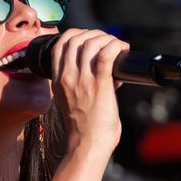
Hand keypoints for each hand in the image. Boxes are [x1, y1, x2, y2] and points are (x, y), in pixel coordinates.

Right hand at [46, 28, 128, 152]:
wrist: (87, 146)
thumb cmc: (85, 130)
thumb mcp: (74, 102)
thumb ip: (87, 85)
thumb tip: (112, 74)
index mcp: (58, 81)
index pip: (60, 45)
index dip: (75, 34)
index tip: (89, 37)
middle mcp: (67, 77)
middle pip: (75, 38)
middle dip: (94, 33)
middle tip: (108, 40)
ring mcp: (82, 80)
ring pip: (91, 43)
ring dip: (107, 38)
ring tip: (117, 45)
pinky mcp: (99, 85)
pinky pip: (106, 54)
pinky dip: (116, 46)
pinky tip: (122, 48)